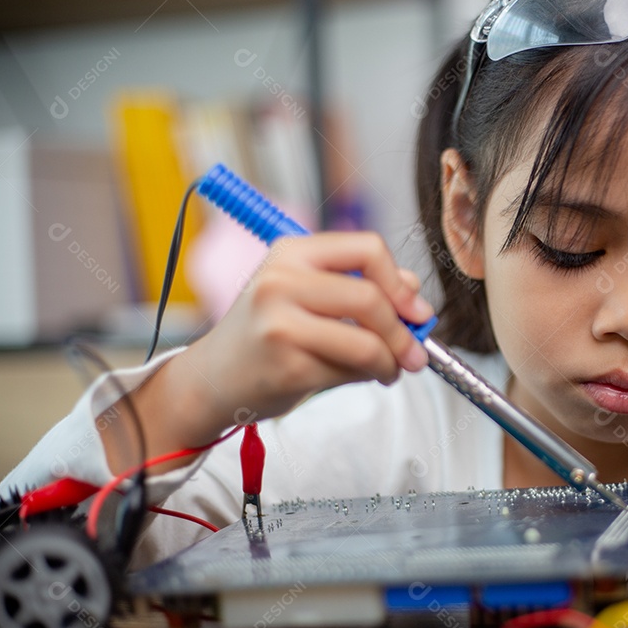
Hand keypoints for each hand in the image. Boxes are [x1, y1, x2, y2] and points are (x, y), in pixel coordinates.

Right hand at [187, 231, 433, 422]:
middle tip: (415, 353)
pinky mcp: (286, 366)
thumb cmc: (266, 334)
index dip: (400, 282)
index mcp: (291, 252)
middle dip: (404, 332)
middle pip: (372, 298)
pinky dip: (370, 377)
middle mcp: (281, 281)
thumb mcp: (303, 293)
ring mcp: (280, 324)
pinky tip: (366, 378)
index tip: (415, 309)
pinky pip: (350, 372)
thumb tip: (414, 290)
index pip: (368, 248)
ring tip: (391, 369)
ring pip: (367, 342)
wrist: (211, 379)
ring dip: (392, 361)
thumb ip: (358, 284)